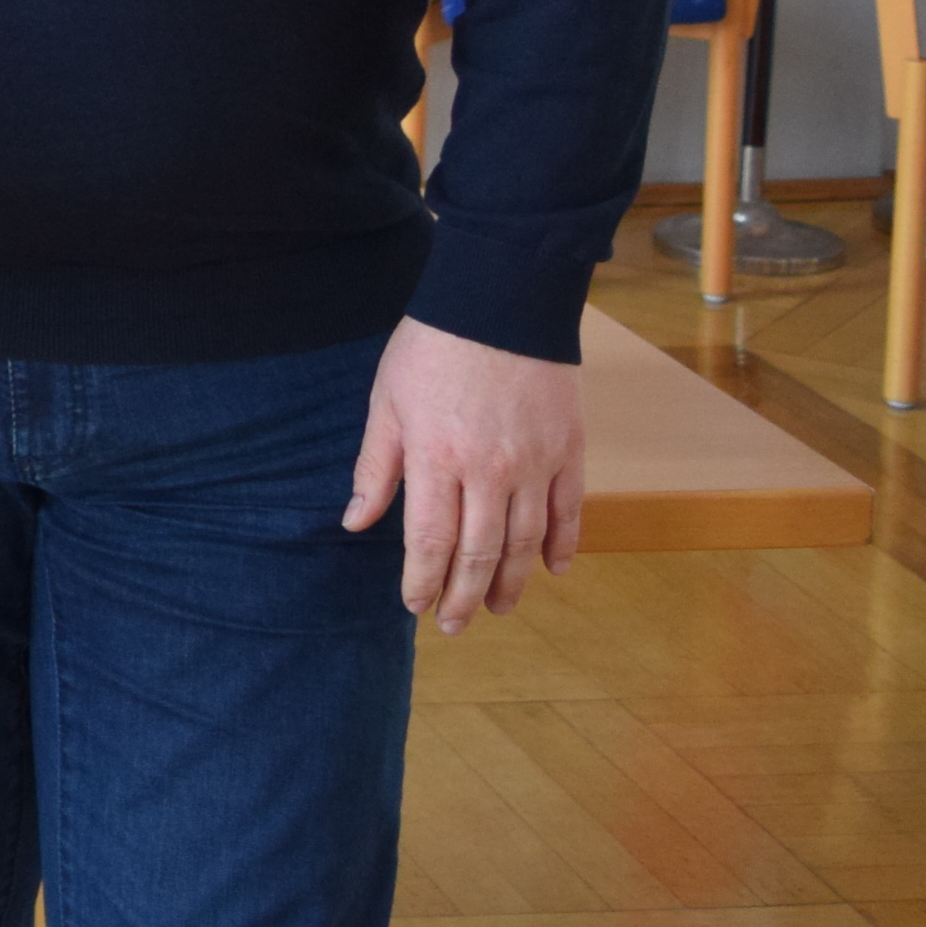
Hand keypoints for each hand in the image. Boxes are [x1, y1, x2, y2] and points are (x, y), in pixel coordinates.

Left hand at [340, 317, 584, 632]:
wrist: (499, 300)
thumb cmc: (431, 349)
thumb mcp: (386, 402)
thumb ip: (375, 467)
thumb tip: (356, 523)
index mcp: (436, 458)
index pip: (431, 540)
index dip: (423, 580)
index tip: (414, 605)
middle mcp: (489, 470)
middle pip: (480, 552)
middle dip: (465, 596)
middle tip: (454, 626)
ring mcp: (535, 463)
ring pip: (525, 541)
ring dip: (512, 582)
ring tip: (499, 608)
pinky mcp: (568, 450)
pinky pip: (569, 510)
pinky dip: (563, 543)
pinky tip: (553, 569)